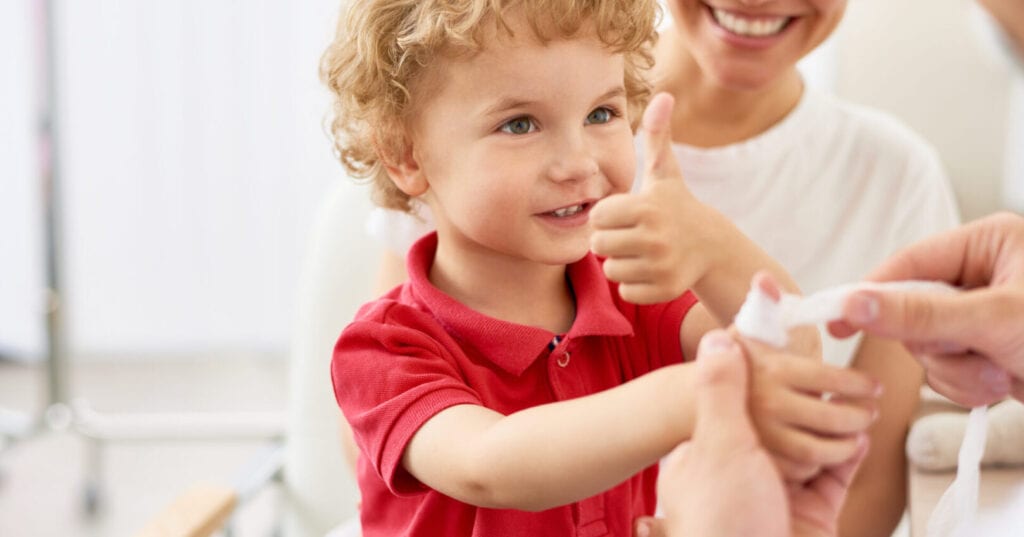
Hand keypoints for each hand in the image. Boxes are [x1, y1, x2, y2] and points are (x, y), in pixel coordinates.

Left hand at [590, 92, 721, 303]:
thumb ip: (657, 135)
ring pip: (610, 270)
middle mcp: (654, 237)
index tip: (625, 214)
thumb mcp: (665, 172)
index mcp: (646, 207)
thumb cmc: (678, 205)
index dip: (607, 216)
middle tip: (630, 235)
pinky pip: (625, 290)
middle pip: (598, 246)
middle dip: (610, 241)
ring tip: (641, 251)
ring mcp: (660, 266)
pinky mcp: (664, 289)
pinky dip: (634, 283)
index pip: (596, 217)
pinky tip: (650, 269)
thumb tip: (664, 94)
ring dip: (621, 263)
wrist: (713, 247)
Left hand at [638, 330, 870, 536]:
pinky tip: (862, 431)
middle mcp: (737, 474)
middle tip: (833, 369)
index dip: (756, 376)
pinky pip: (832, 476)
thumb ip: (721, 392)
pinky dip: (849, 453)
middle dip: (805, 398)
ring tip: (858, 396)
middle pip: (774, 423)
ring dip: (836, 423)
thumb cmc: (723, 526)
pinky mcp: (809, 515)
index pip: (729, 403)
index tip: (782, 346)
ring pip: (808, 446)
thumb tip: (716, 339)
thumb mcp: (717, 447)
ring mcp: (773, 495)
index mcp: (703, 458)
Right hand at [830, 212, 1023, 404]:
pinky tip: (1003, 384)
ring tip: (999, 373)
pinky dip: (968, 386)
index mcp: (988, 244)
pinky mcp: (988, 352)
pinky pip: (948, 371)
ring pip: (928, 348)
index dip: (871, 293)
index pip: (908, 264)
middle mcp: (983, 277)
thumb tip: (855, 303)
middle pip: (911, 310)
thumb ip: (919, 312)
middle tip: (969, 351)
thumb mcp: (996, 320)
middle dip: (937, 344)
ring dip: (957, 371)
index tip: (836, 317)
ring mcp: (984, 317)